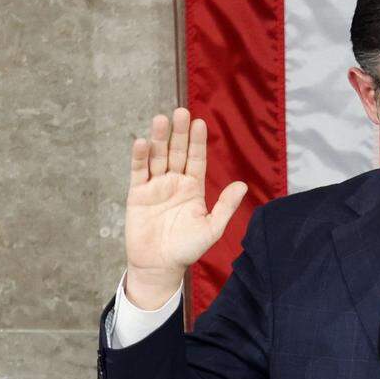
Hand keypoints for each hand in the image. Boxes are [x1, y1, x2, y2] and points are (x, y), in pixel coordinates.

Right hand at [124, 107, 247, 307]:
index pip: (196, 159)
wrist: (160, 266)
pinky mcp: (137, 194)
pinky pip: (138, 172)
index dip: (198, 142)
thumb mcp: (212, 228)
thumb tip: (242, 185)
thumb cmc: (187, 249)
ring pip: (157, 157)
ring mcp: (155, 186)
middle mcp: (174, 182)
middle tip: (180, 112)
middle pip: (176, 152)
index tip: (200, 123)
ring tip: (160, 120)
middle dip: (179, 133)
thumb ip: (225, 206)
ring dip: (158, 139)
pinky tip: (141, 142)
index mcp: (193, 188)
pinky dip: (139, 157)